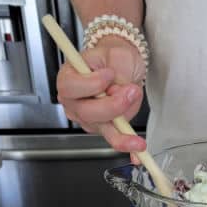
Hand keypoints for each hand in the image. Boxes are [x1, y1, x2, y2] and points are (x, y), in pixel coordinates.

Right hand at [56, 35, 146, 153]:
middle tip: (130, 91)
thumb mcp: (117, 55)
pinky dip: (128, 144)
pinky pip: (115, 137)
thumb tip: (120, 91)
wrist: (121, 66)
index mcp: (69, 78)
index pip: (71, 87)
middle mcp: (74, 101)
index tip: (109, 74)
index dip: (91, 84)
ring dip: (123, 125)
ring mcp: (88, 117)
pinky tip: (137, 151)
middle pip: (86, 112)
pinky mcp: (104, 127)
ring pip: (103, 127)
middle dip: (112, 105)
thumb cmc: (113, 58)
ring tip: (136, 105)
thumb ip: (118, 72)